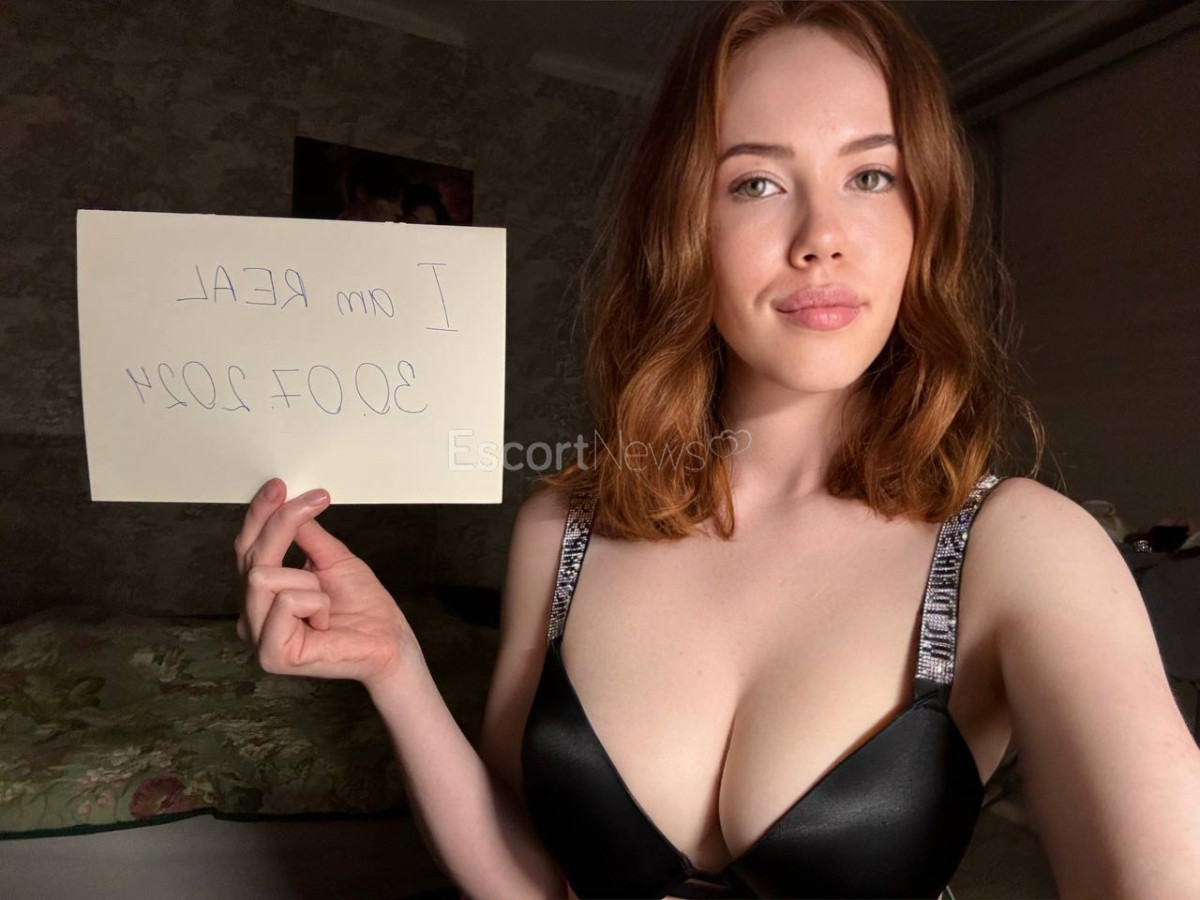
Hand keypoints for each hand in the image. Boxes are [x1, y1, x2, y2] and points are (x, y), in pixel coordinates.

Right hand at [234, 478, 421, 689]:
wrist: (390, 642)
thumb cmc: (364, 608)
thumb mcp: (332, 559)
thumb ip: (305, 534)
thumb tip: (288, 502)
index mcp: (261, 596)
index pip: (246, 549)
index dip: (259, 515)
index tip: (279, 485)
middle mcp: (251, 616)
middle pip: (250, 556)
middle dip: (282, 524)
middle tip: (315, 502)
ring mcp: (258, 638)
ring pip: (262, 576)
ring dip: (308, 579)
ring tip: (326, 600)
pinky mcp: (272, 654)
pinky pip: (286, 601)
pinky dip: (316, 602)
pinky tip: (325, 620)